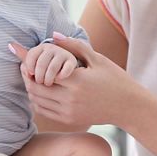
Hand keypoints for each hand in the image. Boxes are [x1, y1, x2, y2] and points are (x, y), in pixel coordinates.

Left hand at [9, 33, 138, 126]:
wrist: (129, 107)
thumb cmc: (115, 79)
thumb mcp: (97, 59)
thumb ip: (74, 45)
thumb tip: (53, 34)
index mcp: (77, 81)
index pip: (42, 72)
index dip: (31, 65)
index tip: (27, 58)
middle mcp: (71, 99)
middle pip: (35, 88)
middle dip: (28, 77)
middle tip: (27, 67)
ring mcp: (70, 112)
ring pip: (37, 100)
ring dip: (31, 89)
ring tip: (33, 77)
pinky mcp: (70, 121)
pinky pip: (44, 111)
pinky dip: (37, 101)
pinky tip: (41, 91)